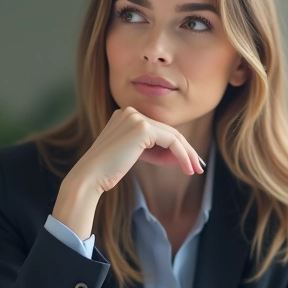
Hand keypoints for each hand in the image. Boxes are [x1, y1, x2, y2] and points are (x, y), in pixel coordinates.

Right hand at [52, 107, 204, 238]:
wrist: (90, 176)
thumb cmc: (108, 170)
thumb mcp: (134, 155)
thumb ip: (154, 150)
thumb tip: (180, 155)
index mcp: (124, 114)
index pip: (158, 130)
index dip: (175, 147)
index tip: (187, 162)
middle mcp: (130, 111)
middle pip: (167, 130)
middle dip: (185, 150)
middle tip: (196, 167)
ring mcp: (136, 117)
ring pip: (172, 135)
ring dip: (186, 154)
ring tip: (194, 170)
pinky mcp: (142, 128)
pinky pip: (171, 141)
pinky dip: (182, 154)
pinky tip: (187, 167)